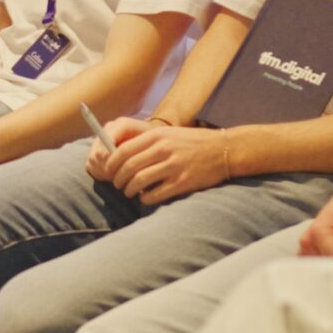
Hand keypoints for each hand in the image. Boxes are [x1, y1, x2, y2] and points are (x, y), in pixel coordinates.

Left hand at [93, 122, 232, 206]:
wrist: (224, 150)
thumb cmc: (193, 142)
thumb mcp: (168, 133)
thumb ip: (146, 142)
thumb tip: (119, 155)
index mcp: (156, 135)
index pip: (123, 151)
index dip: (111, 164)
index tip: (108, 171)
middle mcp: (163, 149)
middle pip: (128, 167)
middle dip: (117, 179)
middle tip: (117, 185)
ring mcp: (173, 166)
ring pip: (138, 181)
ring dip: (129, 190)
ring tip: (129, 192)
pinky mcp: (182, 182)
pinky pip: (155, 194)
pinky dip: (145, 199)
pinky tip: (145, 198)